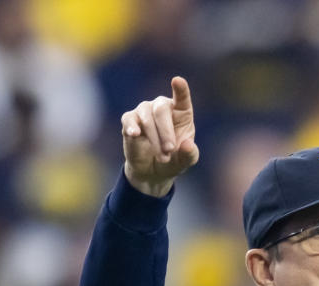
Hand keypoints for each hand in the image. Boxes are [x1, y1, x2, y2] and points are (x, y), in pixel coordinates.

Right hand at [120, 76, 199, 196]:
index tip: (178, 81)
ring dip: (154, 139)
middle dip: (165, 132)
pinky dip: (132, 127)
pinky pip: (129, 120)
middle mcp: (162, 106)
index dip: (180, 89)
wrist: (153, 171)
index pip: (181, 97)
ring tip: (162, 157)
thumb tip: (187, 144)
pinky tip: (134, 134)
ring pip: (147, 118)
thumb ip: (190, 153)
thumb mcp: (186, 160)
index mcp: (180, 111)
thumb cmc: (174, 159)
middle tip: (169, 150)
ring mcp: (144, 111)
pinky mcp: (129, 120)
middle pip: (161, 110)